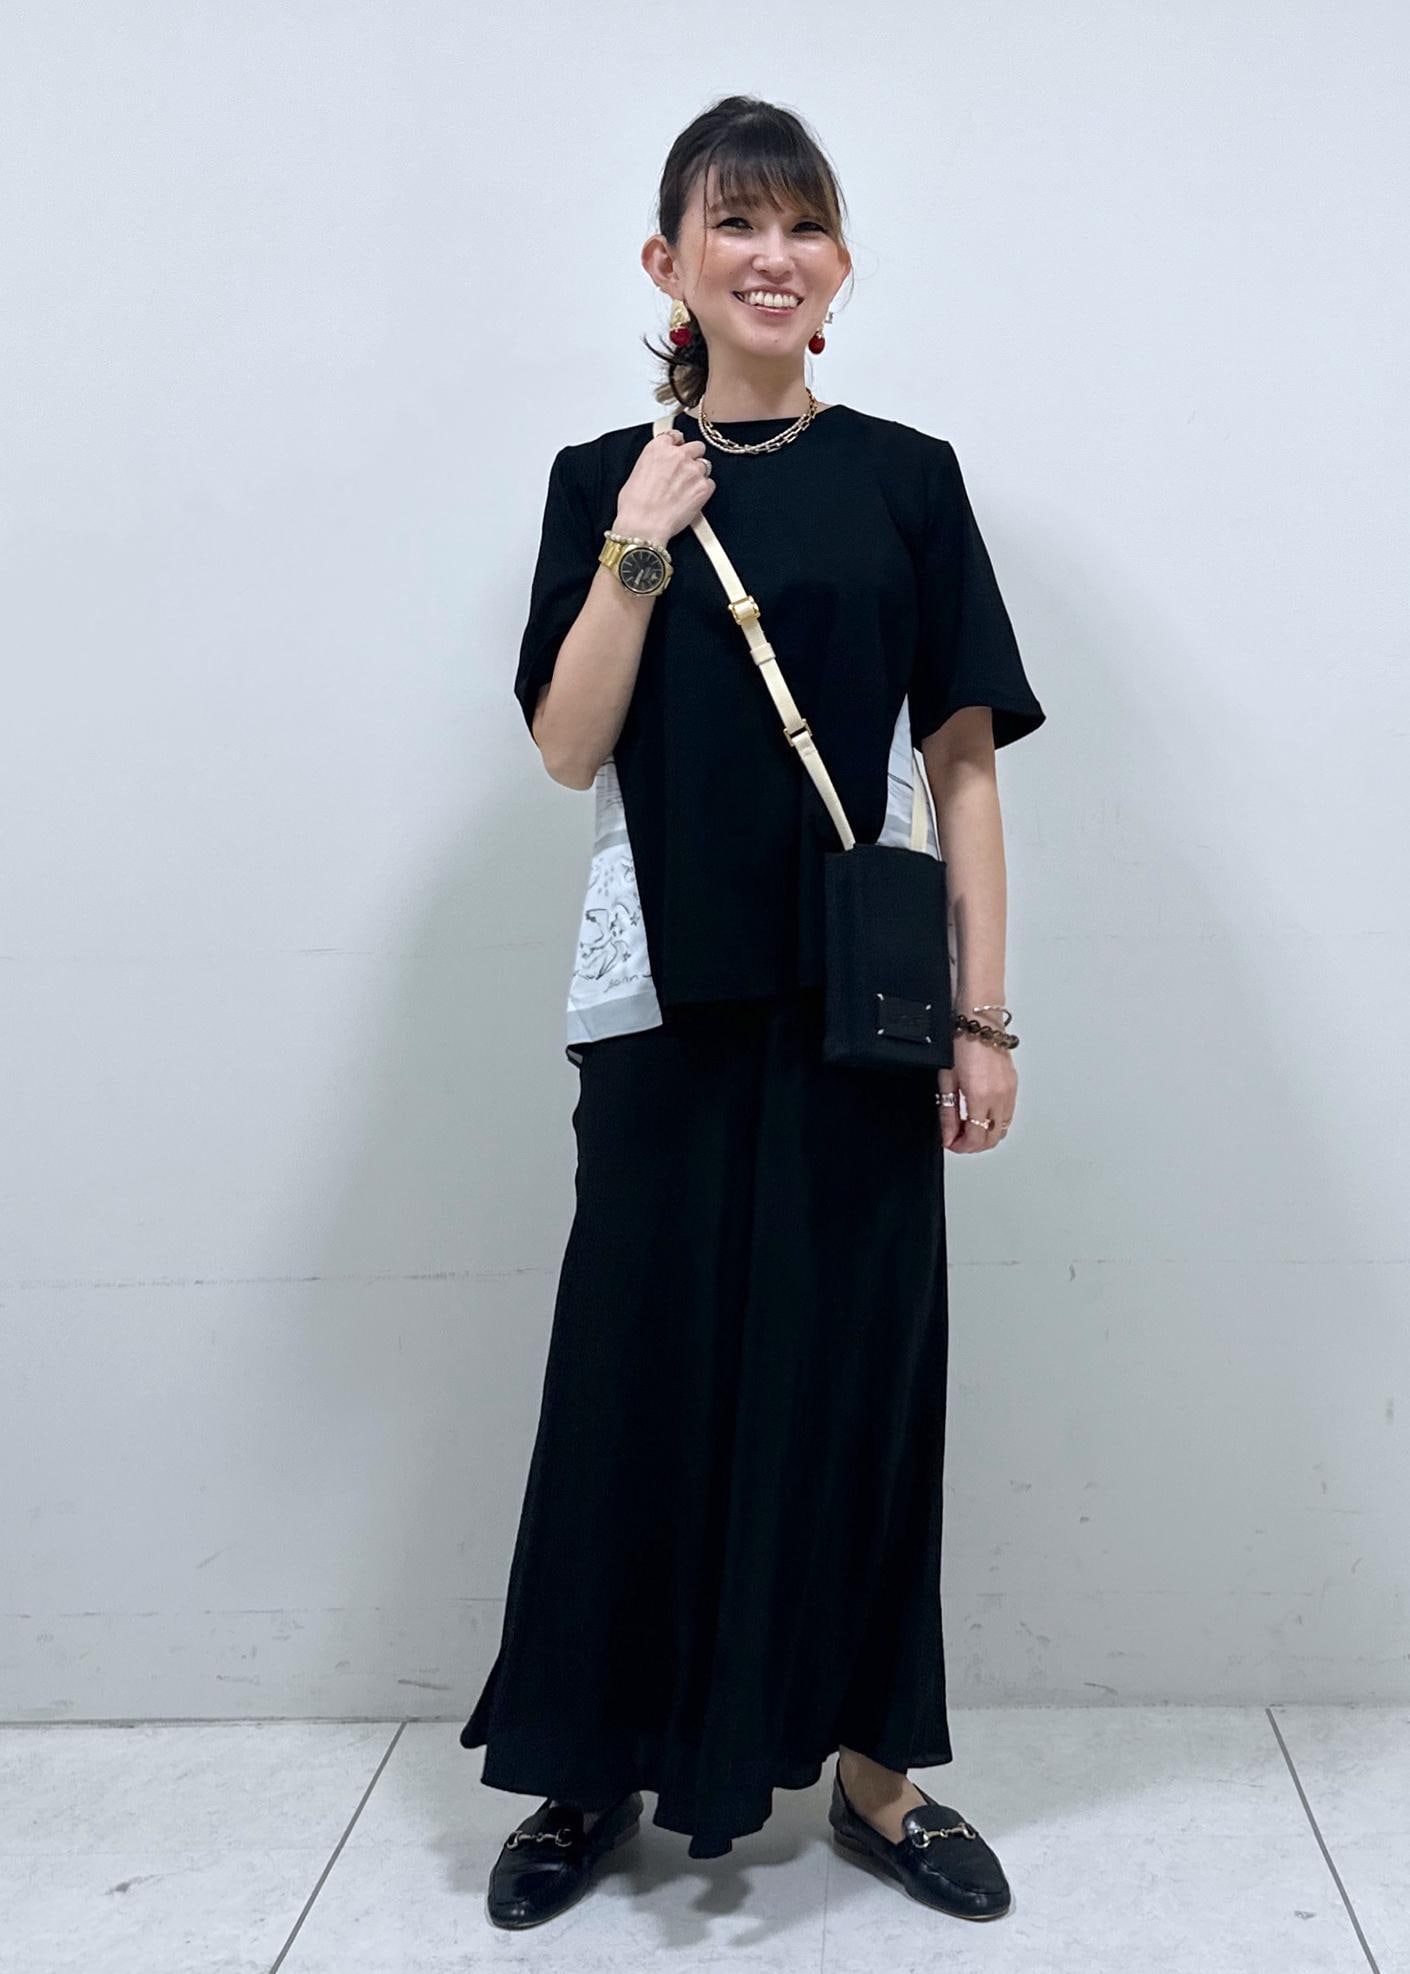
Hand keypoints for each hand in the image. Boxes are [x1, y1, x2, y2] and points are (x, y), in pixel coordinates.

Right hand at [613, 428, 715, 543]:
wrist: (643, 525)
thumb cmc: (634, 505)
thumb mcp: (636, 474)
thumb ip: (653, 464)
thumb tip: (658, 469)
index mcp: (658, 448)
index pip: (675, 436)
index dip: (678, 445)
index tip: (678, 450)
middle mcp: (678, 455)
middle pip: (696, 446)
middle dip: (693, 457)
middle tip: (686, 471)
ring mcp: (693, 470)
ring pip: (705, 465)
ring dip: (699, 475)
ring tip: (687, 489)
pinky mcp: (703, 487)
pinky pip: (710, 484)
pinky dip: (704, 491)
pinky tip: (692, 500)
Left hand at [937, 1035, 1015, 1152]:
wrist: (979, 1021)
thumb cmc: (960, 1042)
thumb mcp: (946, 1079)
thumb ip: (948, 1112)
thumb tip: (948, 1135)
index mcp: (980, 1096)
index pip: (976, 1137)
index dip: (962, 1146)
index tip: (951, 1144)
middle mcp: (999, 1096)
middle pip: (993, 1138)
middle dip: (974, 1145)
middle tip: (958, 1140)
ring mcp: (1009, 1091)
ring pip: (1003, 1128)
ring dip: (986, 1134)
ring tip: (967, 1127)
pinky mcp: (1013, 1085)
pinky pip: (1008, 1114)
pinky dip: (995, 1121)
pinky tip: (980, 1115)